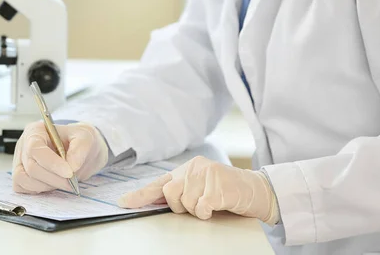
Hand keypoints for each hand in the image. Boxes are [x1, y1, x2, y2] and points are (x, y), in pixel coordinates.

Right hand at [12, 122, 108, 193]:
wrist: (79, 151)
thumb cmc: (77, 140)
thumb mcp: (85, 137)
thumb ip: (79, 149)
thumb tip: (72, 167)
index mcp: (35, 131)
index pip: (35, 149)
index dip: (51, 163)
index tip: (69, 173)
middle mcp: (24, 146)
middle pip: (31, 166)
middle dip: (54, 178)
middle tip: (72, 182)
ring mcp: (20, 162)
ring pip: (24, 179)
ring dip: (46, 185)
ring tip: (64, 183)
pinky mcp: (20, 176)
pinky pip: (22, 187)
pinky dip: (38, 190)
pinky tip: (53, 185)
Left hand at [118, 156, 279, 224]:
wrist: (256, 190)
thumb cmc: (225, 192)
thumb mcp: (199, 189)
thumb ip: (179, 192)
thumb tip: (154, 202)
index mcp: (186, 169)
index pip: (158, 183)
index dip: (140, 195)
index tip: (123, 202)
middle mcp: (193, 167)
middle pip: (170, 193)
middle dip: (181, 206)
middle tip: (199, 205)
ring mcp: (206, 174)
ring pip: (186, 203)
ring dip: (198, 211)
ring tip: (212, 203)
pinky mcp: (218, 185)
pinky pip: (202, 207)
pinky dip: (208, 212)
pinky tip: (218, 204)